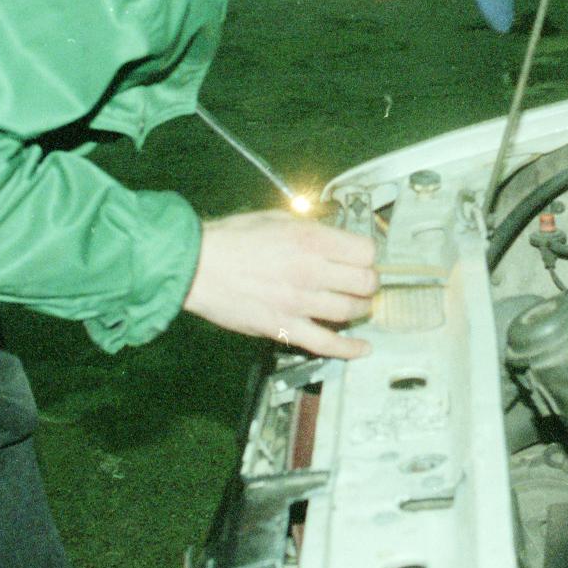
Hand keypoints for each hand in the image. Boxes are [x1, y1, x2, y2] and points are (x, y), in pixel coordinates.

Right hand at [182, 210, 378, 358]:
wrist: (198, 266)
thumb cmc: (232, 237)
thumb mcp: (278, 218)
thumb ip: (310, 228)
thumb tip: (333, 236)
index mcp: (310, 239)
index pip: (365, 251)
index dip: (368, 254)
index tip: (363, 258)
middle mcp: (310, 271)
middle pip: (364, 282)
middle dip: (369, 282)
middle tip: (363, 282)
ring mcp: (299, 302)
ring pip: (350, 311)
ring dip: (361, 309)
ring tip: (359, 306)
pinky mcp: (284, 327)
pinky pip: (326, 343)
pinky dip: (349, 349)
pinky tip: (362, 348)